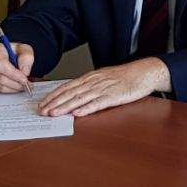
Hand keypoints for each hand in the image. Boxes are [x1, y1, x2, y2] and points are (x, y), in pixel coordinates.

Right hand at [0, 40, 35, 92]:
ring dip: (13, 88)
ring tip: (21, 85)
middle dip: (16, 83)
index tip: (24, 78)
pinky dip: (8, 90)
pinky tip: (14, 86)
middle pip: (0, 77)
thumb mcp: (24, 49)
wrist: (7, 55)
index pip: (1, 64)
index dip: (14, 74)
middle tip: (26, 83)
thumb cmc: (14, 52)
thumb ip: (26, 57)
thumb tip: (24, 71)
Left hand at [38, 58, 167, 115]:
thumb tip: (75, 95)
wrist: (143, 72)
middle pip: (70, 93)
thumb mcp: (103, 78)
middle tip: (42, 111)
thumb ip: (89, 85)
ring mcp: (103, 89)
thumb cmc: (125, 76)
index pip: (67, 86)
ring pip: (80, 98)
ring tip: (53, 113)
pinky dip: (86, 109)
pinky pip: (97, 103)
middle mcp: (93, 82)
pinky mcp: (113, 97)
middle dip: (54, 102)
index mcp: (90, 77)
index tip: (43, 103)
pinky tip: (77, 114)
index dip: (53, 95)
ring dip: (65, 106)